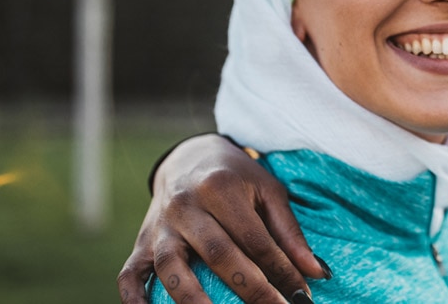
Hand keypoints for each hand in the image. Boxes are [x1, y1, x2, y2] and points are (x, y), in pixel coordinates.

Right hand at [118, 134, 329, 302]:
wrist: (188, 157)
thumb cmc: (236, 177)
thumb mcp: (267, 191)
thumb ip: (290, 232)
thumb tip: (318, 273)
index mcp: (219, 187)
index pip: (255, 239)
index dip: (281, 271)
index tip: (302, 296)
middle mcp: (185, 205)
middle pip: (218, 254)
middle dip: (251, 289)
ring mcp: (159, 226)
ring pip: (171, 267)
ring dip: (193, 300)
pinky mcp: (141, 243)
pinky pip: (130, 275)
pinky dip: (136, 299)